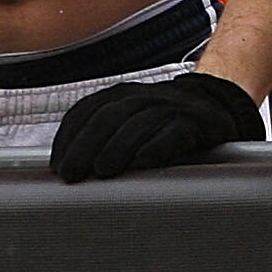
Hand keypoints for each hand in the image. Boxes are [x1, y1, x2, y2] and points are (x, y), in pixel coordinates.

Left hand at [49, 70, 263, 180]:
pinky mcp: (194, 122)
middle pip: (108, 117)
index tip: (58, 167)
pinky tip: (145, 161)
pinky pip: (174, 132)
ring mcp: (169, 107)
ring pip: (138, 123)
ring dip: (117, 148)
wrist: (214, 109)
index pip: (85, 111)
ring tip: (103, 172)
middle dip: (86, 146)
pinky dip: (158, 146)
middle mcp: (142, 97)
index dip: (68, 138)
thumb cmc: (160, 126)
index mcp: (120, 96)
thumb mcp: (128, 123)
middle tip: (72, 175)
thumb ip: (101, 138)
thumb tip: (62, 172)